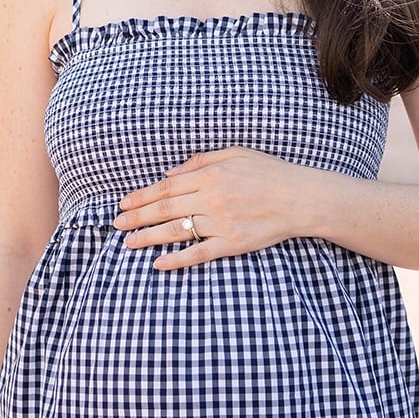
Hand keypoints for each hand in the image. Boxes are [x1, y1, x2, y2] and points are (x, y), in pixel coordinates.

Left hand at [113, 147, 309, 270]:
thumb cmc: (270, 172)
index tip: (123, 203)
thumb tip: (171, 172)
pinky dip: (178, 259)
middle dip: (137, 217)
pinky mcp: (233, 243)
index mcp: (211, 174)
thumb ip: (202, 161)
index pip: (167, 187)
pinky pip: (200, 252)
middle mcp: (212, 198)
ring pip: (177, 231)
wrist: (302, 197)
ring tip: (129, 243)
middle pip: (165, 209)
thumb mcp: (236, 153)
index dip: (142, 196)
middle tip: (116, 224)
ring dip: (149, 237)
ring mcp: (222, 222)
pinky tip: (159, 264)